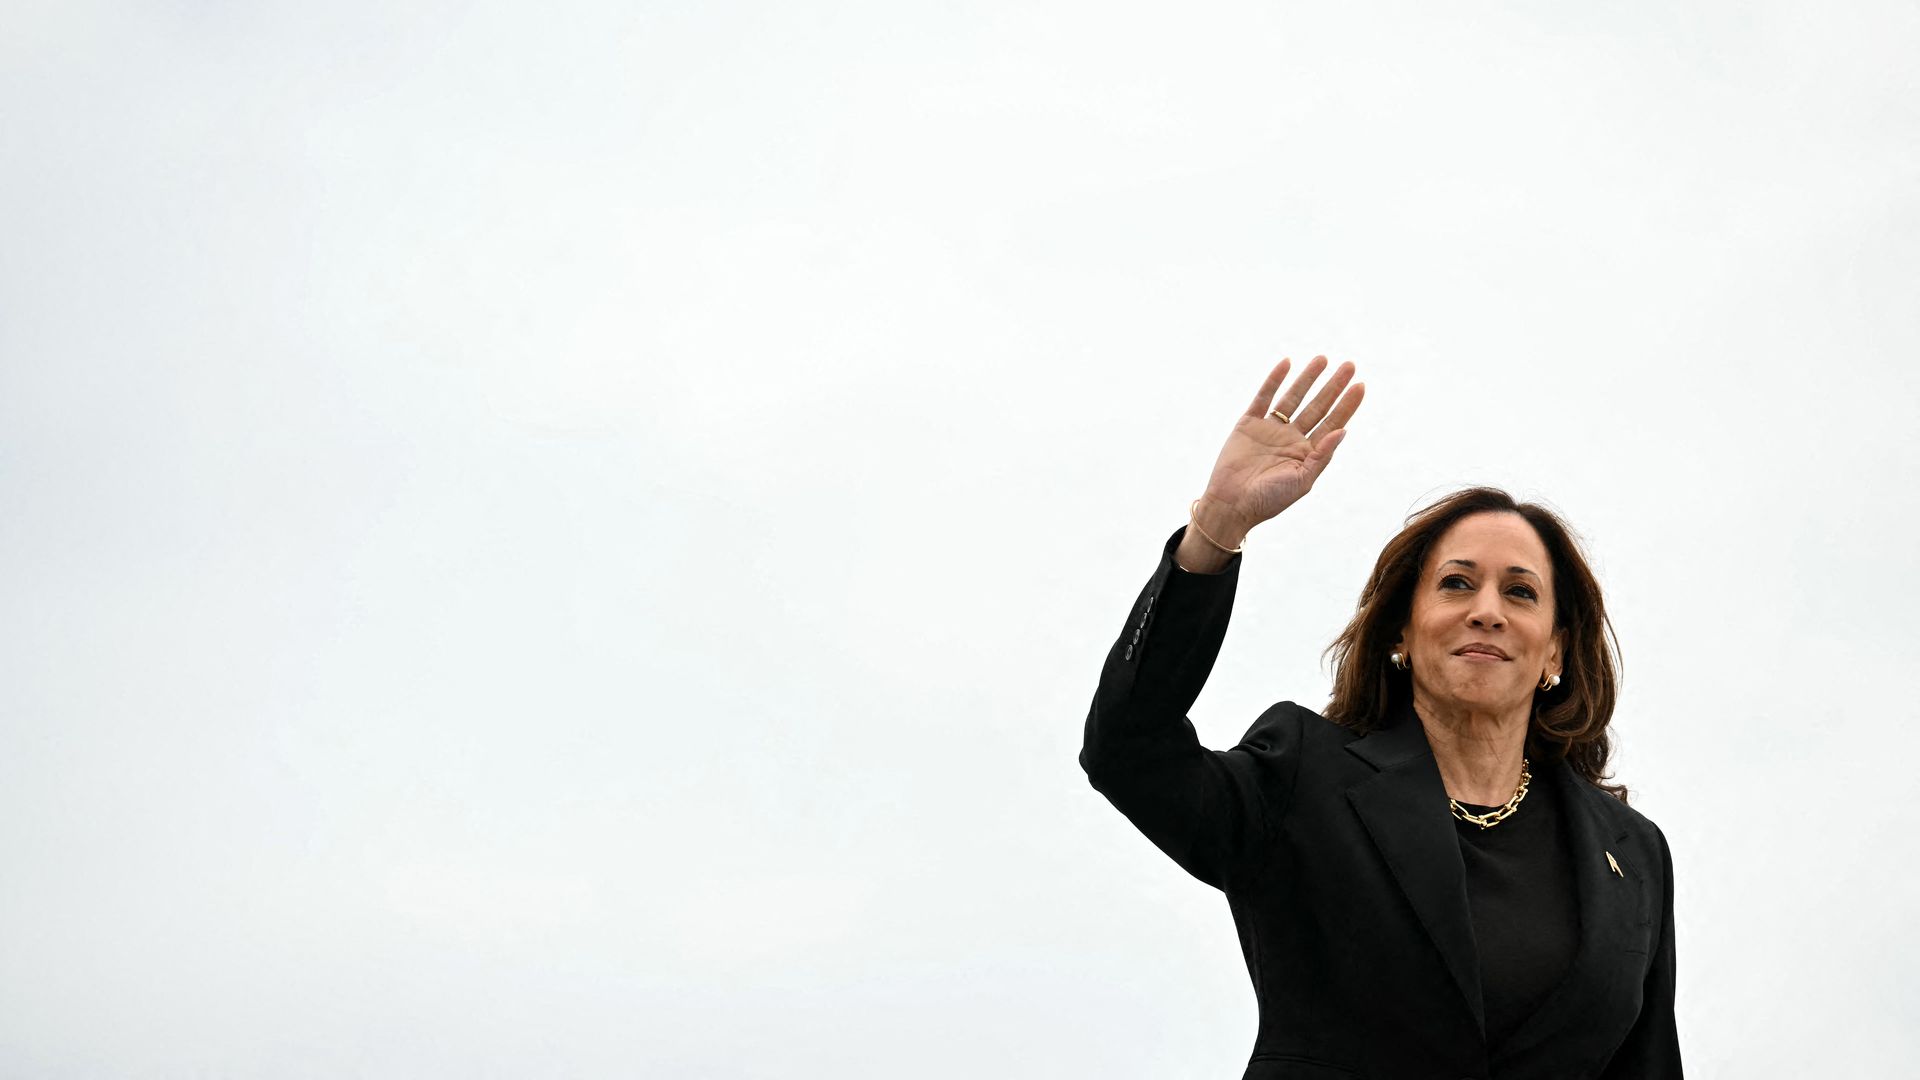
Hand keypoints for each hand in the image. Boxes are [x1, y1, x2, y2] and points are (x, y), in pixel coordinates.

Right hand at [1197, 356, 1363, 537]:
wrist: (1231, 505)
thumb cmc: (1269, 500)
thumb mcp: (1302, 481)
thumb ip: (1322, 455)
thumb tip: (1344, 430)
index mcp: (1307, 453)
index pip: (1333, 423)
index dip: (1347, 405)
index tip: (1360, 385)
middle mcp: (1291, 438)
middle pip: (1317, 406)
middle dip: (1333, 386)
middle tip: (1350, 365)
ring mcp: (1270, 429)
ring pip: (1293, 398)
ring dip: (1308, 378)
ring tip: (1323, 359)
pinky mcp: (1248, 424)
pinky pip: (1263, 398)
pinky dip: (1274, 381)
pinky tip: (1286, 364)